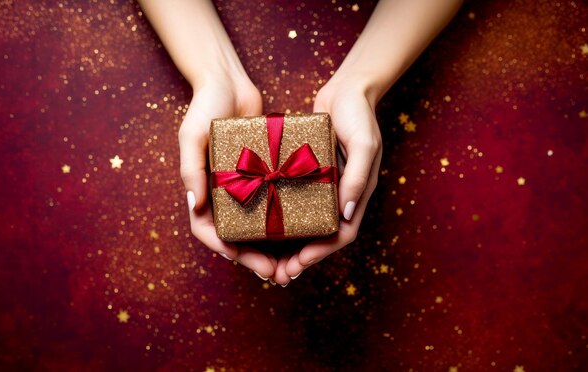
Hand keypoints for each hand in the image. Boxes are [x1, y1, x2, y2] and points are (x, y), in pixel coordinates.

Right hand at [179, 76, 277, 279]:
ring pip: (256, 228)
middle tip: (275, 273)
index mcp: (201, 190)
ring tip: (290, 264)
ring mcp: (243, 188)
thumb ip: (191, 169)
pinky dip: (283, 223)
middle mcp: (222, 194)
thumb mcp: (192, 135)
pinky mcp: (262, 177)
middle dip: (253, 258)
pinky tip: (302, 233)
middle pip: (235, 236)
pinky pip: (271, 206)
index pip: (207, 229)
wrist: (229, 83)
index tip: (241, 259)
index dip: (223, 248)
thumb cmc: (204, 107)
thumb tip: (195, 205)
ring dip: (270, 250)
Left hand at [270, 76, 382, 285]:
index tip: (298, 265)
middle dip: (302, 258)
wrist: (349, 91)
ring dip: (291, 245)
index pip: (342, 234)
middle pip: (322, 236)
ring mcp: (326, 187)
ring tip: (269, 260)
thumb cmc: (359, 115)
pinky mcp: (311, 175)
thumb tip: (347, 215)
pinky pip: (298, 203)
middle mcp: (342, 195)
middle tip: (278, 274)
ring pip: (308, 224)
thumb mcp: (363, 144)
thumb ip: (357, 178)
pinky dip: (285, 218)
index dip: (321, 253)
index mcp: (357, 193)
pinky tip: (264, 225)